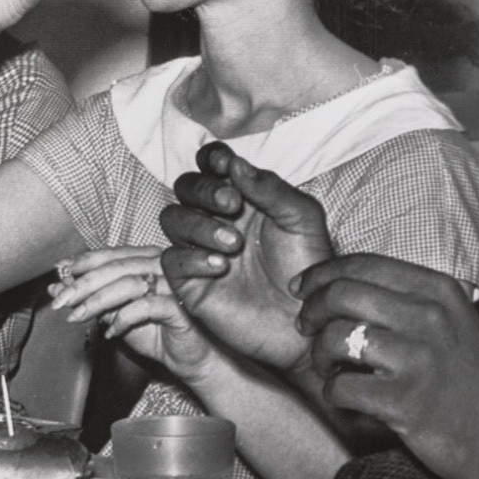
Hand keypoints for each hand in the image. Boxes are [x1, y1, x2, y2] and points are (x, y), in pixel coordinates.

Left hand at [48, 246, 213, 382]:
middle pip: (117, 266)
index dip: (84, 261)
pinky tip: (111, 332)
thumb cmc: (158, 333)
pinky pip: (146, 306)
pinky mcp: (181, 307)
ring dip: (98, 301)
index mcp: (150, 259)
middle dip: (83, 284)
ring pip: (129, 283)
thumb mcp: (117, 315)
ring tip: (78, 317)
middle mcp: (164, 264)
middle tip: (60, 300)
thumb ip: (92, 298)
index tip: (60, 272)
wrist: (191, 359)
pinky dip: (123, 318)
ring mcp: (174, 284)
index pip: (113, 253)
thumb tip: (58, 285)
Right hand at [160, 142, 333, 372]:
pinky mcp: (191, 284)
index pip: (212, 164)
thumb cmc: (307, 266)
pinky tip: (220, 267)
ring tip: (233, 244)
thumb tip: (236, 164)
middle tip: (232, 205)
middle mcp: (216, 218)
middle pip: (186, 186)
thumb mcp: (301, 219)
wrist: (306, 319)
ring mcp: (200, 249)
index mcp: (242, 196)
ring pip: (172, 219)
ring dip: (198, 224)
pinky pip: (171, 261)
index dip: (212, 159)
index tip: (225, 165)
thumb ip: (270, 189)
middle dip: (204, 190)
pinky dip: (192, 258)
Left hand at [295, 254, 478, 478]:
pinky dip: (332, 391)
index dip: (323, 273)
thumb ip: (407, 294)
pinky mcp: (405, 402)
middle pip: (342, 294)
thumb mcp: (451, 317)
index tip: (302, 287)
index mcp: (438, 290)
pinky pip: (342, 387)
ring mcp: (418, 360)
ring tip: (328, 365)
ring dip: (319, 353)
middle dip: (312, 309)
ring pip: (337, 337)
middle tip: (306, 326)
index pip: (363, 264)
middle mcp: (429, 317)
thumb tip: (342, 280)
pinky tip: (344, 394)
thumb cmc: (469, 375)